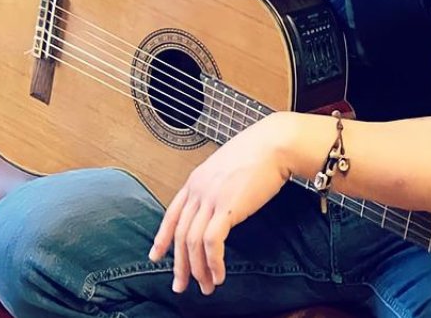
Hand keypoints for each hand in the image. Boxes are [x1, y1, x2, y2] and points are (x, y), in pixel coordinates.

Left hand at [148, 113, 293, 294]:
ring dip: (198, 270)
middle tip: (180, 285)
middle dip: (179, 265)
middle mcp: (198, 189)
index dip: (162, 237)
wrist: (273, 143)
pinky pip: (212, 242)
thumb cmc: (257, 152)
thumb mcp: (226, 166)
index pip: (171, 213)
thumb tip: (217, 205)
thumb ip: (216, 185)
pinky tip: (220, 274)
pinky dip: (214, 263)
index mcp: (196, 179)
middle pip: (180, 234)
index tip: (156, 255)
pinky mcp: (227, 207)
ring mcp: (211, 198)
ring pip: (193, 242)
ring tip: (207, 286)